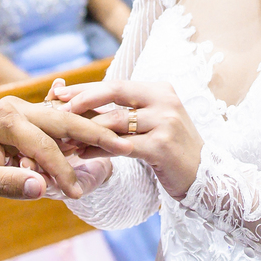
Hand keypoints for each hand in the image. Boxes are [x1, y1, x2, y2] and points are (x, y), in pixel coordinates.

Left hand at [0, 96, 132, 202]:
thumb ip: (8, 184)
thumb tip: (42, 188)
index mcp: (2, 117)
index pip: (43, 143)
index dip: (61, 169)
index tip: (75, 192)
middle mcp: (14, 107)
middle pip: (62, 120)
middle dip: (93, 133)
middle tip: (123, 146)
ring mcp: (21, 112)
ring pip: (62, 122)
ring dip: (86, 135)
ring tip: (116, 145)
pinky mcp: (24, 122)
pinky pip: (54, 129)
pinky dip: (74, 138)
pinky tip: (96, 144)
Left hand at [52, 80, 202, 200]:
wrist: (203, 176)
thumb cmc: (170, 148)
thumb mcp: (151, 122)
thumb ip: (125, 112)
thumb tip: (82, 105)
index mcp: (160, 90)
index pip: (117, 84)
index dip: (87, 88)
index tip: (60, 92)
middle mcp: (165, 101)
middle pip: (116, 92)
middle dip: (83, 98)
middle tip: (57, 107)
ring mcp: (166, 123)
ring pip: (116, 121)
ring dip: (87, 129)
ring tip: (65, 136)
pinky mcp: (162, 147)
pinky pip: (122, 146)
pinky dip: (99, 149)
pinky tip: (82, 153)